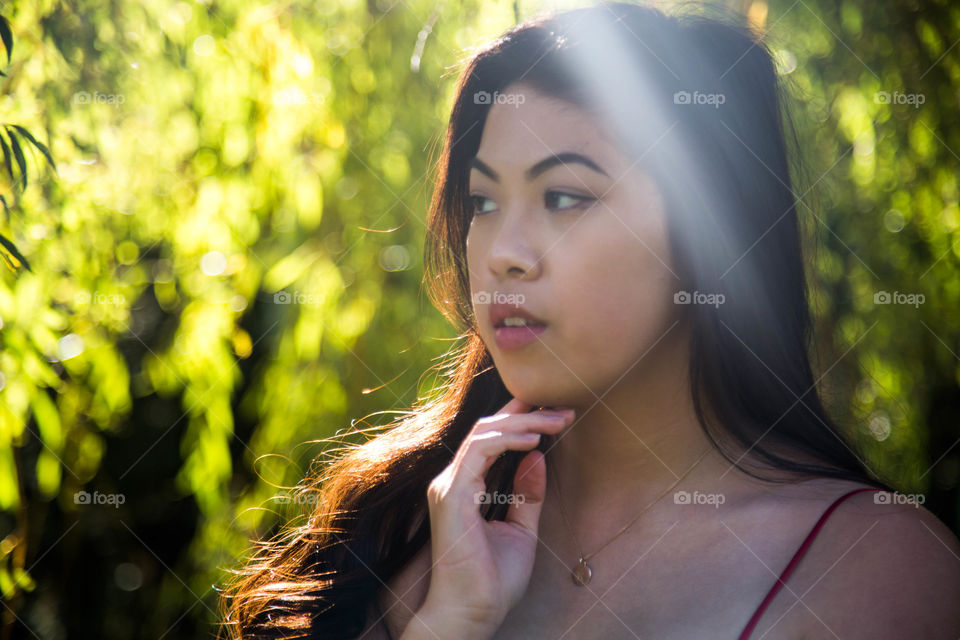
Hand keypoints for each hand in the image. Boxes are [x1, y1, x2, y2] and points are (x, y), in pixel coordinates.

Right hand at [417, 398, 575, 636]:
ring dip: (523, 422)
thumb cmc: (492, 581)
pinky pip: (479, 452)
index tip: (550, 406)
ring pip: (484, 434)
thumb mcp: (521, 530)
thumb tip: (538, 457)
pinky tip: (534, 440)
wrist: (472, 614)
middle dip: (527, 414)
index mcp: (465, 488)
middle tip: (563, 409)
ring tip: (556, 420)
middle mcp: (453, 482)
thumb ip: (526, 494)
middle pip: (488, 430)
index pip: (489, 439)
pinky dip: (507, 440)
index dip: (517, 416)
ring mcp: (449, 487)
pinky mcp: (452, 496)